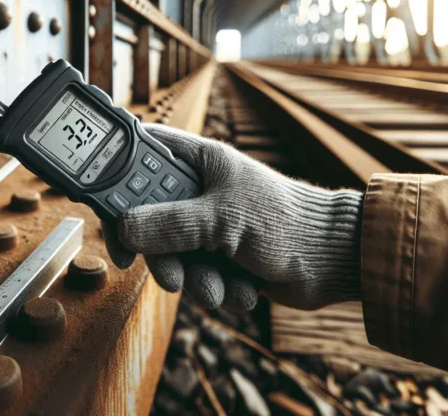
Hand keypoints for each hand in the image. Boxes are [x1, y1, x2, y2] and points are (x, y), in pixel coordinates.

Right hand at [113, 124, 364, 309]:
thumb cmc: (287, 223)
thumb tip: (124, 229)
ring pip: (171, 255)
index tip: (111, 218)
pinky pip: (196, 277)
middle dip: (162, 255)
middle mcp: (198, 191)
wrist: (336, 262)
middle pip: (147, 218)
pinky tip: (244, 290)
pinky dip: (216, 290)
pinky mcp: (220, 258)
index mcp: (198, 162)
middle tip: (172, 275)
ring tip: (221, 288)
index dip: (116, 184)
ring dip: (195, 280)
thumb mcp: (222, 220)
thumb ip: (169, 223)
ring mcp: (208, 226)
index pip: (139, 158)